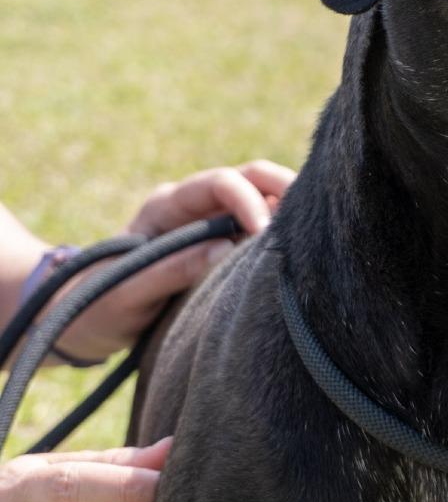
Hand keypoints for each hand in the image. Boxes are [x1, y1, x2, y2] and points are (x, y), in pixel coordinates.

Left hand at [57, 159, 294, 362]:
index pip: (221, 183)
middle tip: (310, 217)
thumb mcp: (123, 293)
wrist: (82, 323)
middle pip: (253, 178)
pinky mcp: (226, 246)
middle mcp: (196, 206)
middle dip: (284, 189)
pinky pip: (263, 229)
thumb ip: (170, 270)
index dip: (249, 201)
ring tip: (312, 235)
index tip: (264, 234)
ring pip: (264, 199)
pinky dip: (284, 234)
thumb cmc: (96, 307)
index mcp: (168, 205)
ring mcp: (213, 224)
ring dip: (289, 210)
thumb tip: (227, 250)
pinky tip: (302, 250)